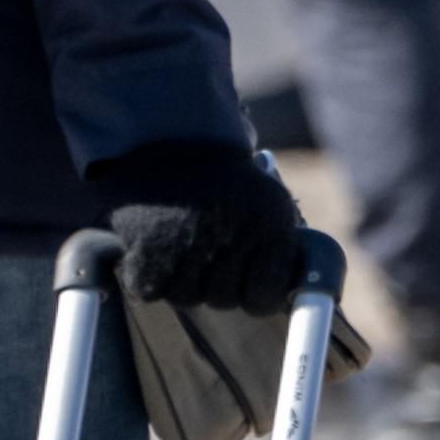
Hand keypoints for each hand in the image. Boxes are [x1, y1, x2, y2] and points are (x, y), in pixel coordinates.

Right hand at [88, 139, 309, 315]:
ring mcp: (188, 241)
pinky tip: (153, 248)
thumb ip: (278, 251)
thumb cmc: (226, 184)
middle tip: (206, 251)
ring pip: (185, 297)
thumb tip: (292, 298)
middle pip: (223, 301)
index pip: (265, 297)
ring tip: (180, 243)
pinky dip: (147, 277)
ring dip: (180, 281)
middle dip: (214, 285)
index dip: (254, 297)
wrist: (171, 138)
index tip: (246, 285)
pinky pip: (149, 289)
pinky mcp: (147, 243)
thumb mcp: (269, 204)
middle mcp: (233, 234)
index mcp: (271, 226)